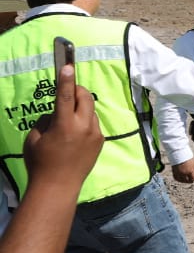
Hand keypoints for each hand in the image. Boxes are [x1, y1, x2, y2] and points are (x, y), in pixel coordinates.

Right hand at [25, 64, 102, 191]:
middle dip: (77, 90)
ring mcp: (95, 134)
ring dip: (81, 109)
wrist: (58, 186)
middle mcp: (83, 126)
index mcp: (64, 125)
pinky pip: (93, 124)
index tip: (68, 66)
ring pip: (90, 111)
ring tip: (67, 121)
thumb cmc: (40, 162)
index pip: (65, 96)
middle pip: (85, 98)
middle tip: (69, 91)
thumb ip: (45, 121)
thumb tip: (54, 115)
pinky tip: (75, 135)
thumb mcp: (33, 138)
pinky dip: (85, 122)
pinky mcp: (100, 142)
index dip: (66, 80)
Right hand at [172, 158, 193, 183]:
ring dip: (185, 181)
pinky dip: (179, 179)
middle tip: (191, 180)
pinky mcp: (174, 172)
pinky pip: (176, 178)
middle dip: (190, 180)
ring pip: (182, 180)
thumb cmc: (187, 156)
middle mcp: (184, 173)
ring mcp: (178, 173)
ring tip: (186, 180)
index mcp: (190, 171)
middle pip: (188, 180)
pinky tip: (181, 179)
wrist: (178, 153)